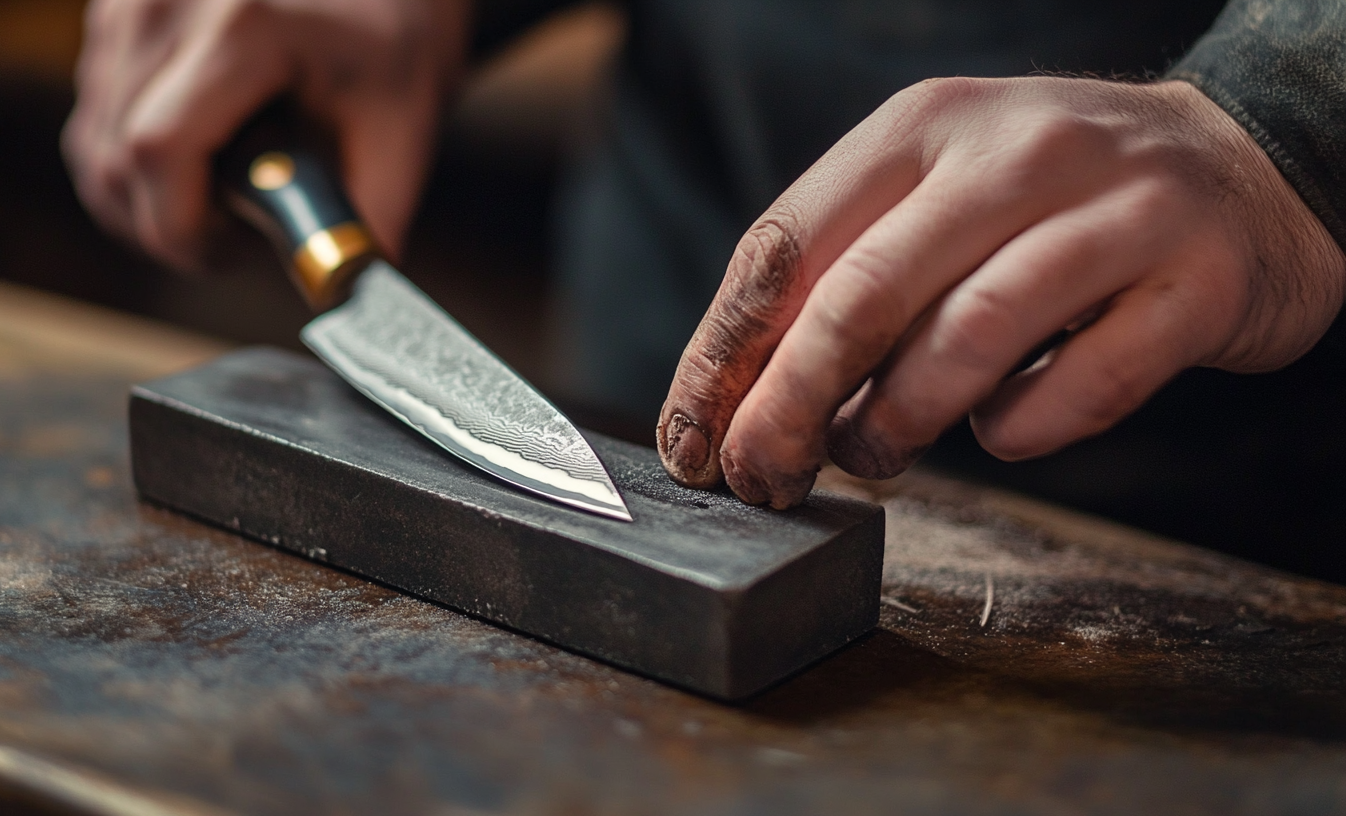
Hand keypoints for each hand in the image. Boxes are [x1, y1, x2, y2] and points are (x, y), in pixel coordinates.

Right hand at [63, 0, 467, 270]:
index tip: (231, 255)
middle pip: (112, 158)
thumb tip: (338, 306)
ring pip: (92, 144)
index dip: (182, 231)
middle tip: (238, 237)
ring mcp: (128, 2)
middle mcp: (165, 2)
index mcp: (240, 25)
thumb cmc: (395, 48)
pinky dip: (133, 162)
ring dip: (147, 200)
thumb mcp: (402, 138)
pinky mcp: (112, 11)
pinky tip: (202, 158)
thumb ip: (365, 229)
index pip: (157, 152)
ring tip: (228, 197)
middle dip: (168, 226)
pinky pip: (95, 114)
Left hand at [657, 76, 1345, 507]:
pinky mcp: (1196, 286)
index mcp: (925, 126)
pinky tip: (1000, 429)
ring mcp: (1116, 214)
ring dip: (897, 422)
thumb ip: (848, 276)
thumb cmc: (1055, 204)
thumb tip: (738, 398)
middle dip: (788, 405)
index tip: (692, 438)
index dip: (724, 355)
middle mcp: (1017, 153)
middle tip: (760, 475)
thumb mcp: (939, 196)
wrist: (1249, 167)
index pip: (787, 243)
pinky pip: (1082, 386)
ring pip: (969, 336)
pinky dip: (1020, 430)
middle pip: (863, 294)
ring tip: (874, 455)